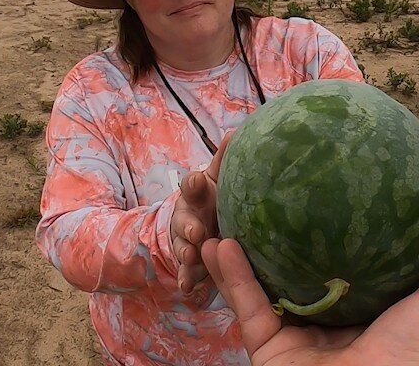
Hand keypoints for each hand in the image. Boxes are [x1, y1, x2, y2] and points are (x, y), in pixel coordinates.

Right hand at [170, 132, 232, 293]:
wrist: (204, 221)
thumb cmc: (216, 195)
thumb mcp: (222, 177)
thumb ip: (226, 159)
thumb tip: (237, 130)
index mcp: (196, 192)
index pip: (191, 184)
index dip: (193, 183)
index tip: (196, 183)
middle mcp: (187, 214)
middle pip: (182, 217)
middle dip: (187, 225)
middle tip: (196, 232)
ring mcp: (185, 239)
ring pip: (181, 245)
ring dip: (185, 252)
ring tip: (191, 259)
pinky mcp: (190, 262)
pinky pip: (186, 271)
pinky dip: (185, 278)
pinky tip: (187, 288)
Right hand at [202, 157, 418, 364]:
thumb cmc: (416, 358)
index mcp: (372, 307)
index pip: (355, 255)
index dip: (345, 218)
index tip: (337, 173)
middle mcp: (332, 318)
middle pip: (302, 265)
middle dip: (284, 228)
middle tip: (271, 183)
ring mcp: (299, 333)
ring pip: (264, 280)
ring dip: (245, 245)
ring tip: (230, 205)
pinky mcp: (269, 348)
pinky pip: (247, 305)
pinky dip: (230, 275)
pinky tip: (219, 242)